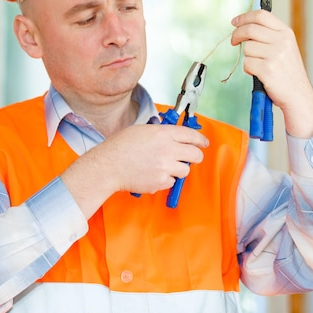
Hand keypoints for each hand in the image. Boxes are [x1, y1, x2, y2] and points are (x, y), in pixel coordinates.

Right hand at [61, 124, 208, 216]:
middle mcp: (168, 149)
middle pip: (195, 154)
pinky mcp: (161, 181)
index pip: (191, 135)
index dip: (200, 139)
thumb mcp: (142, 130)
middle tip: (190, 157)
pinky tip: (152, 174)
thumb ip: (162, 133)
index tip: (204, 143)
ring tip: (162, 166)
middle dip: (195, 156)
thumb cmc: (120, 146)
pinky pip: (172, 181)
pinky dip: (165, 179)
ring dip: (178, 169)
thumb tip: (175, 137)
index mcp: (164, 134)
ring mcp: (166, 167)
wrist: (108, 166)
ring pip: (185, 170)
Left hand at [230, 10, 312, 137]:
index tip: (235, 22)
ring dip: (247, 57)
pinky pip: (246, 63)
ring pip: (247, 48)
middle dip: (237, 34)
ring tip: (258, 65)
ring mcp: (275, 55)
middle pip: (250, 29)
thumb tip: (246, 25)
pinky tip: (259, 74)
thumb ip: (270, 35)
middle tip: (234, 41)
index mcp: (286, 33)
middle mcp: (282, 42)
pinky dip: (249, 69)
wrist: (298, 95)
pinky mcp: (267, 69)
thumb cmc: (288, 73)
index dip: (245, 17)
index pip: (261, 15)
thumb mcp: (286, 48)